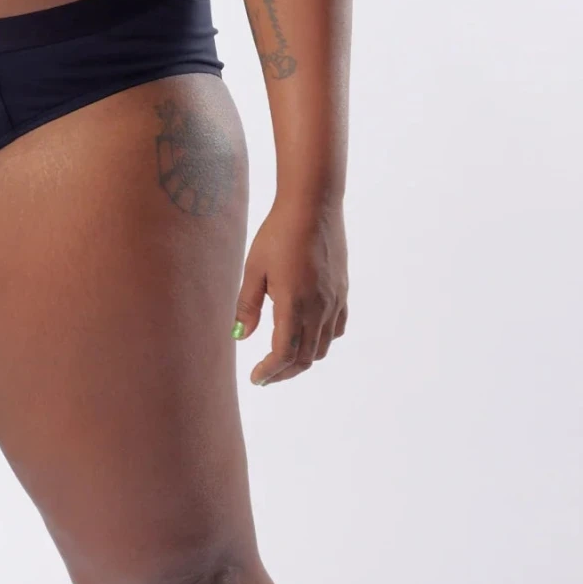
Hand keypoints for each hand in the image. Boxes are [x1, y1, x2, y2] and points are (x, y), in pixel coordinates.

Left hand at [233, 201, 348, 384]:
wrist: (314, 205)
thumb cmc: (278, 233)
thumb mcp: (253, 269)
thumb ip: (247, 306)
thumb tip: (239, 338)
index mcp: (293, 303)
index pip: (284, 353)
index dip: (269, 371)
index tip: (256, 378)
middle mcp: (319, 307)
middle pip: (305, 357)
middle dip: (284, 372)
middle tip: (265, 376)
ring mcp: (334, 301)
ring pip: (323, 347)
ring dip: (303, 360)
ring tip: (283, 361)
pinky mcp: (342, 292)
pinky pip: (337, 329)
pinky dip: (322, 342)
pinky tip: (307, 337)